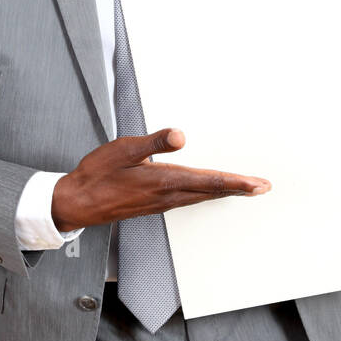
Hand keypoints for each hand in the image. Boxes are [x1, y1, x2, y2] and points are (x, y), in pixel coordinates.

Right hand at [52, 128, 270, 229]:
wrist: (78, 203)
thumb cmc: (97, 175)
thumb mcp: (123, 149)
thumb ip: (154, 142)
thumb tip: (180, 136)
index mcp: (164, 181)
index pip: (210, 181)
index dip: (237, 182)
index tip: (258, 184)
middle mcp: (167, 195)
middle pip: (212, 192)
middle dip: (239, 189)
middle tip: (262, 187)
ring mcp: (162, 202)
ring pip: (202, 197)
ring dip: (225, 192)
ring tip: (243, 188)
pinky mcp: (155, 204)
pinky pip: (189, 200)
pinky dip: (207, 195)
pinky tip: (208, 191)